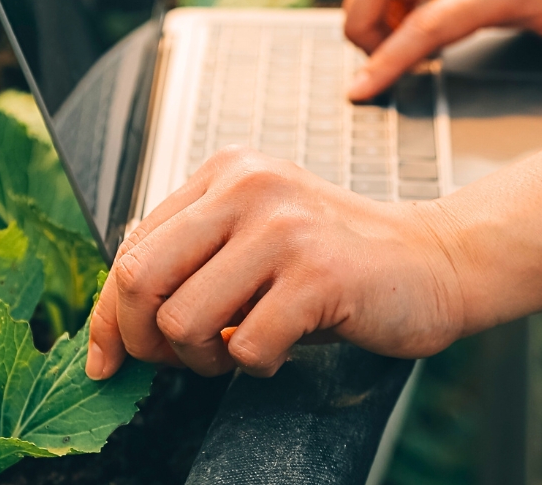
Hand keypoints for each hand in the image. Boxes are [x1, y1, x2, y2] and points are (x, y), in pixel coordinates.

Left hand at [84, 147, 466, 379]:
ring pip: (182, 322)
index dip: (108, 314)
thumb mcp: (255, 234)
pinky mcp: (317, 276)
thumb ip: (192, 255)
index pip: (131, 247)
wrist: (435, 259)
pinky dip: (255, 367)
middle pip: (138, 279)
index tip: (106, 358)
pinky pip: (245, 348)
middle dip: (143, 340)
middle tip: (176, 361)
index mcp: (224, 174)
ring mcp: (283, 229)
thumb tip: (113, 315)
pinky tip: (282, 349)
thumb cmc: (337, 259)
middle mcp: (247, 189)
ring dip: (202, 360)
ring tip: (237, 352)